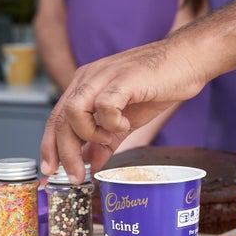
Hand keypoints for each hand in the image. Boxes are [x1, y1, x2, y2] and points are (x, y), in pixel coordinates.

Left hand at [40, 38, 207, 182]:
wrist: (186, 60)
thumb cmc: (157, 85)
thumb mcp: (126, 120)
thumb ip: (107, 142)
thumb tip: (92, 164)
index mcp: (84, 86)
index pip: (55, 119)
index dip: (49, 147)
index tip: (50, 172)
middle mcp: (88, 79)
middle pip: (60, 119)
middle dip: (66, 153)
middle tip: (77, 175)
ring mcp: (104, 76)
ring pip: (74, 111)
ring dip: (89, 133)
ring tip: (109, 138)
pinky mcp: (124, 79)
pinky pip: (104, 105)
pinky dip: (112, 121)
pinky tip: (126, 123)